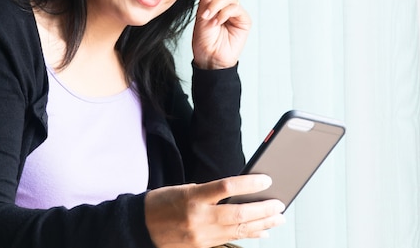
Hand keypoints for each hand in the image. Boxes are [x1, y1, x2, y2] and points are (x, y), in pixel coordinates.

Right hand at [144, 175, 284, 247]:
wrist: (139, 227)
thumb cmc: (161, 203)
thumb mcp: (183, 189)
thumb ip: (209, 192)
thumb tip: (239, 193)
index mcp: (192, 197)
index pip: (227, 187)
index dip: (250, 183)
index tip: (266, 178)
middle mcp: (199, 218)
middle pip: (239, 214)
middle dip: (264, 210)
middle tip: (280, 204)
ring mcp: (201, 236)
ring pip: (240, 230)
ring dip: (263, 224)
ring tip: (279, 218)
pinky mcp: (202, 247)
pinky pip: (231, 240)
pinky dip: (249, 235)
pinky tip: (262, 232)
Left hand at [192, 0, 251, 69]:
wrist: (209, 59)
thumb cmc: (203, 39)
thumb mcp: (201, 14)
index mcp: (215, 3)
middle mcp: (227, 6)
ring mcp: (236, 13)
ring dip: (216, 5)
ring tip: (206, 17)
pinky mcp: (244, 21)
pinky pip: (235, 9)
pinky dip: (223, 14)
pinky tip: (217, 23)